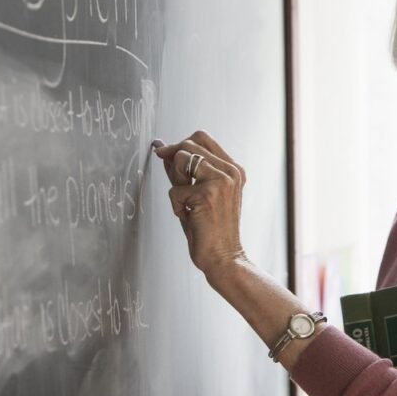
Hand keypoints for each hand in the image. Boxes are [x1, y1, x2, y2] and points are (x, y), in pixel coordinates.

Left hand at [152, 131, 246, 275]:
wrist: (223, 257)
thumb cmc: (210, 230)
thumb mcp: (198, 194)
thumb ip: (185, 173)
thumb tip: (164, 152)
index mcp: (234, 169)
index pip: (202, 138)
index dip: (179, 143)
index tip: (163, 151)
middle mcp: (231, 171)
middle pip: (189, 145)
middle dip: (173, 161)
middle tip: (174, 182)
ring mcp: (222, 180)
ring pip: (182, 159)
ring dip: (176, 182)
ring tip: (186, 203)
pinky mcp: (208, 193)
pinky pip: (175, 189)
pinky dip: (175, 205)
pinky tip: (188, 216)